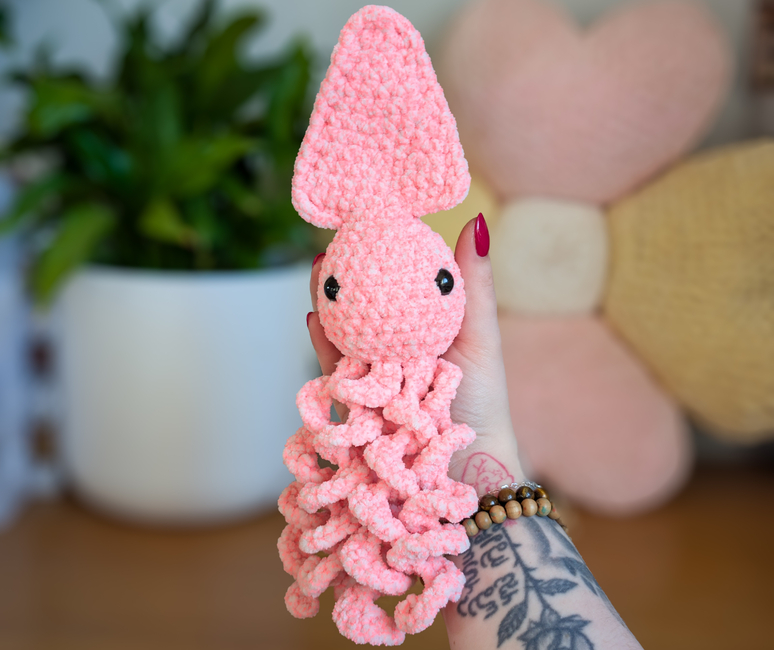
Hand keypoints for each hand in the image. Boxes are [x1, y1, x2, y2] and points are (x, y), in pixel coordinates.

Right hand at [306, 215, 524, 484]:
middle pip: (364, 310)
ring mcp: (371, 379)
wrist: (469, 470)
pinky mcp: (352, 405)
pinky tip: (315, 319)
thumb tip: (476, 221)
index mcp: (421, 333)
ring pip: (344, 335)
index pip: (396, 289)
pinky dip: (323, 345)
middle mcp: (393, 353)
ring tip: (322, 274)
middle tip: (336, 247)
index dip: (381, 259)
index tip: (370, 227)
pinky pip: (332, 371)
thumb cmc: (481, 402)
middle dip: (348, 279)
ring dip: (330, 305)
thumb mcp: (479, 336)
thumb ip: (474, 285)